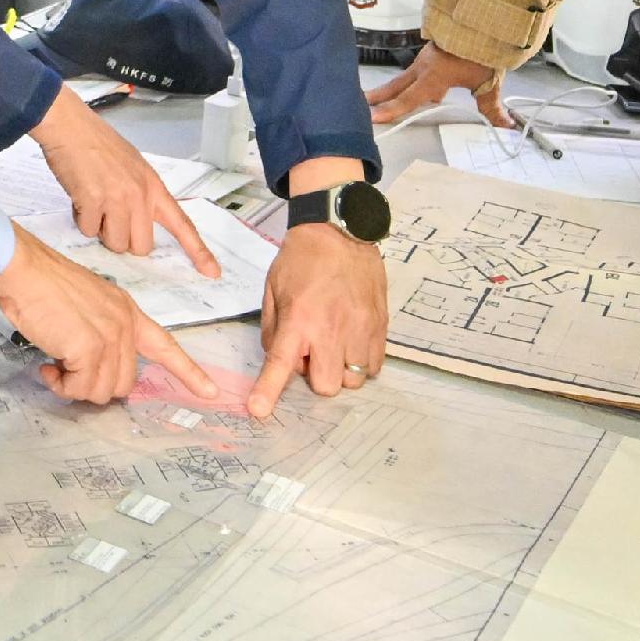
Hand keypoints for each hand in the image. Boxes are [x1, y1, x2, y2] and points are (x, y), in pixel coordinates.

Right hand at [0, 230, 232, 405]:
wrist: (25, 269)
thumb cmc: (43, 283)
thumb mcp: (86, 304)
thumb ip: (99, 332)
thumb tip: (88, 366)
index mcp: (126, 311)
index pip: (165, 345)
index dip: (187, 371)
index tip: (209, 391)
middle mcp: (124, 325)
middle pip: (125, 383)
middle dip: (95, 386)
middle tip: (67, 371)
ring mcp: (109, 337)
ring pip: (102, 391)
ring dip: (75, 387)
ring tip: (54, 366)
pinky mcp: (89, 349)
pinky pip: (79, 388)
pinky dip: (61, 385)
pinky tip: (47, 367)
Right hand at [33, 89, 220, 275]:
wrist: (71, 128)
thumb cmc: (98, 145)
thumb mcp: (133, 167)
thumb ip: (140, 196)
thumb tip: (135, 227)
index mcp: (154, 187)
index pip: (181, 224)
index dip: (198, 251)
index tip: (212, 272)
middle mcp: (140, 196)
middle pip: (141, 246)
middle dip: (124, 241)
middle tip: (111, 219)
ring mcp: (117, 200)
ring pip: (115, 243)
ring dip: (102, 232)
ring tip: (93, 204)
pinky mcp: (93, 202)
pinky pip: (89, 231)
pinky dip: (82, 220)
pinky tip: (80, 198)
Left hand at [250, 167, 390, 417]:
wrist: (341, 230)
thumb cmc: (303, 258)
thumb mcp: (274, 289)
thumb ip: (274, 329)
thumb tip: (281, 359)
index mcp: (300, 319)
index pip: (281, 364)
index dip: (268, 391)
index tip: (258, 410)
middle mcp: (332, 329)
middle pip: (327, 386)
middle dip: (317, 377)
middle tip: (312, 351)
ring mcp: (361, 329)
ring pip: (353, 380)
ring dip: (340, 370)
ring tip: (334, 343)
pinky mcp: (381, 326)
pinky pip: (374, 366)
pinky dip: (361, 362)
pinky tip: (352, 340)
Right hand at [367, 43, 504, 128]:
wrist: (484, 16)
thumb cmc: (484, 49)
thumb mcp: (488, 80)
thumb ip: (492, 106)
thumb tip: (506, 126)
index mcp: (434, 76)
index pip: (409, 98)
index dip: (390, 109)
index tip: (372, 117)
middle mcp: (424, 67)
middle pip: (397, 86)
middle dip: (379, 97)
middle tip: (360, 104)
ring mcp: (426, 57)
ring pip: (405, 78)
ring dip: (391, 89)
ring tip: (375, 98)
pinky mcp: (432, 51)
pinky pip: (415, 71)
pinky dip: (408, 81)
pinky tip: (412, 86)